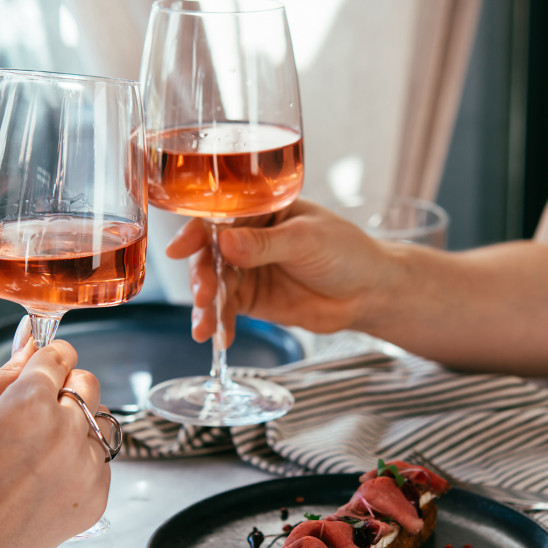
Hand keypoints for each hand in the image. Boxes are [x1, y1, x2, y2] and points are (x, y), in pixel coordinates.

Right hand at [0, 338, 110, 547]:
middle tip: (28, 414)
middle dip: (62, 388)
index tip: (37, 367)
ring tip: (35, 451)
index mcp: (31, 404)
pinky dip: (79, 461)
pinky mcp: (95, 499)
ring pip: (98, 422)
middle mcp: (68, 432)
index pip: (60, 355)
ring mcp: (86, 468)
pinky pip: (99, 461)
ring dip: (74, 425)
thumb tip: (32, 346)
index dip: (46, 357)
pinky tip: (42, 479)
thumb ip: (2, 374)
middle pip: (87, 383)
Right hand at [166, 198, 393, 344]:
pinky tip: (217, 337)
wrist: (369, 293)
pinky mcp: (252, 300)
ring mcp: (247, 270)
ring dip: (207, 306)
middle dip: (202, 277)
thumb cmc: (347, 252)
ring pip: (215, 285)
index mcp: (260, 210)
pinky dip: (220, 324)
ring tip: (205, 326)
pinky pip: (228, 310)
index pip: (219, 217)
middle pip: (210, 255)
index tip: (178, 249)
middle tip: (202, 296)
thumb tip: (225, 242)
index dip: (195, 232)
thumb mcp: (307, 240)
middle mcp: (247, 238)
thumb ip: (265, 244)